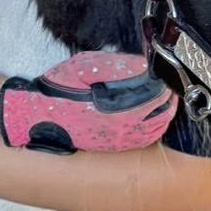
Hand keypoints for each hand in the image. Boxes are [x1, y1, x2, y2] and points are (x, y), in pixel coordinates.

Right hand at [0, 51, 176, 153]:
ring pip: (158, 128)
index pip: (156, 95)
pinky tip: (155, 114)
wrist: (39, 117)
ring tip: (167, 96)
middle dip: (170, 96)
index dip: (165, 81)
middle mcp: (123, 129)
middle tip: (171, 82)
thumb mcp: (84, 67)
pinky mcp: (116, 146)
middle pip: (163, 113)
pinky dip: (156, 125)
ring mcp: (120, 141)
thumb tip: (143, 64)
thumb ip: (116, 65)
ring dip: (166, 111)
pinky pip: (146, 138)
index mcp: (117, 109)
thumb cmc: (60, 90)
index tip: (166, 69)